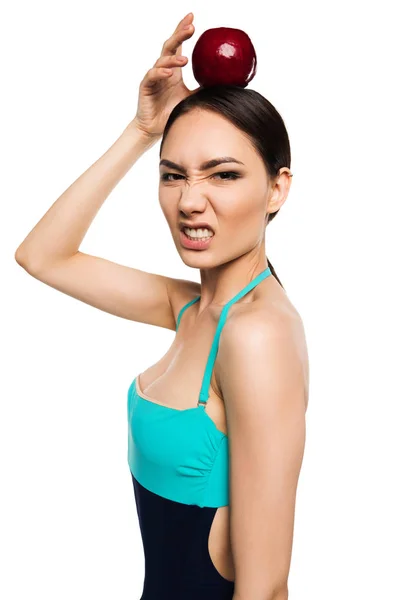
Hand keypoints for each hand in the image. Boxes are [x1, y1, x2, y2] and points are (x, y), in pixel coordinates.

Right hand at [133, 12, 200, 138]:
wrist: (154, 128)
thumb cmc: (172, 112)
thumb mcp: (193, 97)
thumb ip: (204, 88)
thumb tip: (227, 82)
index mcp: (174, 70)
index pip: (178, 44)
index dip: (183, 30)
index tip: (193, 17)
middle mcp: (163, 69)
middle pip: (170, 46)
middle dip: (180, 34)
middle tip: (191, 26)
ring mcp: (153, 77)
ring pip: (162, 60)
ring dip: (173, 58)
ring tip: (185, 60)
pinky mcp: (146, 87)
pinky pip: (153, 76)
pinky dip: (161, 74)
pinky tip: (169, 74)